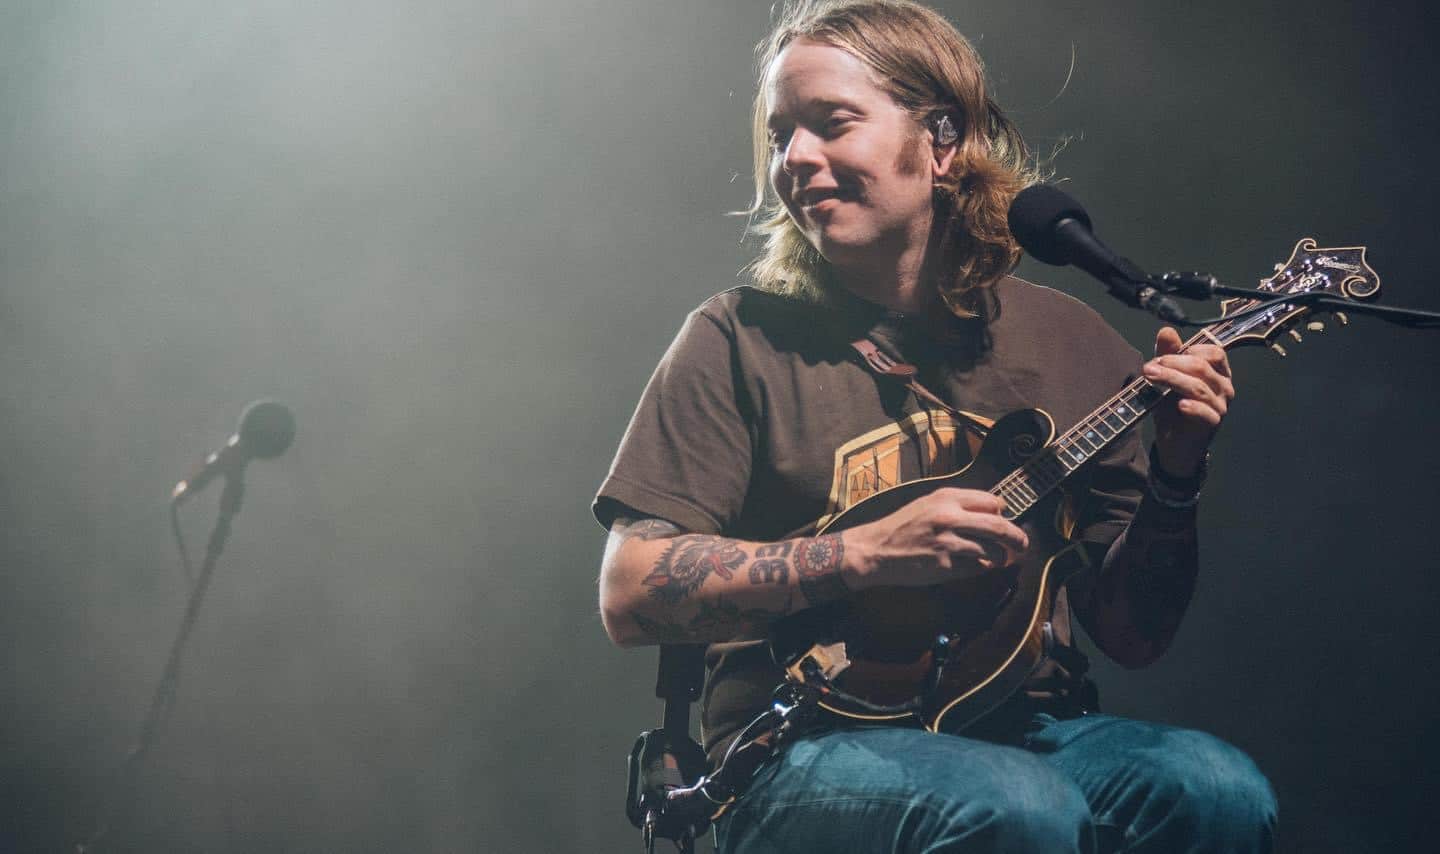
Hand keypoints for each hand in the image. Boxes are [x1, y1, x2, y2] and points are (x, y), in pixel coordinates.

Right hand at [845, 488, 1029, 590]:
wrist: (876, 549)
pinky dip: (980, 569)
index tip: (1003, 522)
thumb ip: (957, 505)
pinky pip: (977, 568)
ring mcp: (948, 542)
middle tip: (1022, 545)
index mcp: (947, 497)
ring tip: (993, 559)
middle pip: (1000, 527)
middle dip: (1017, 538)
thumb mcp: (928, 504)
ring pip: (993, 551)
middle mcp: (950, 516)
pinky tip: (971, 566)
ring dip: (998, 557)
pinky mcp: (945, 565)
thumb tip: (992, 513)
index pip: (993, 502)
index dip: (1002, 514)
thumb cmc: (902, 527)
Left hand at [1143, 327, 1234, 475]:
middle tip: (1150, 367)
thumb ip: (1168, 355)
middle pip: (1202, 367)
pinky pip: (1206, 412)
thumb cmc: (1173, 408)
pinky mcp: (1213, 423)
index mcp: (1217, 372)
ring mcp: (1220, 405)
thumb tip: (1166, 331)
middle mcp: (1224, 386)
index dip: (1189, 350)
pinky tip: (1179, 405)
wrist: (1174, 443)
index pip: (1215, 352)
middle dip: (1173, 364)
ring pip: (1200, 387)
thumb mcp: (1167, 378)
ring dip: (1173, 380)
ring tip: (1151, 378)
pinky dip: (1193, 407)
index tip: (1163, 356)